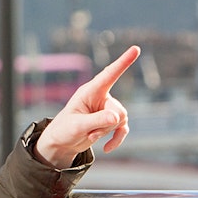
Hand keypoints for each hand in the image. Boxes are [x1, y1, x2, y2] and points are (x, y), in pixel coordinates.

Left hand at [35, 46, 139, 168]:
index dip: (123, 62)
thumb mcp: (77, 126)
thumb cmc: (64, 130)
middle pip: (119, 109)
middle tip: (89, 132)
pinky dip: (117, 139)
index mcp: (90, 91)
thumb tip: (116, 118)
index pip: (110, 74)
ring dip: (106, 132)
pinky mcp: (110, 121)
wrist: (61, 142)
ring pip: (121, 119)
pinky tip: (107, 148)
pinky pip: (123, 128)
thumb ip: (97, 121)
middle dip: (107, 125)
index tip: (136, 48)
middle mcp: (101, 97)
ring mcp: (107, 108)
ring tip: (89, 135)